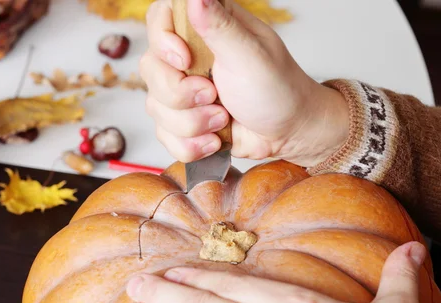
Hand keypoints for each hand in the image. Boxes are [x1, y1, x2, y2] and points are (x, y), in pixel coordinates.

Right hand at [141, 0, 349, 166]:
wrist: (289, 133)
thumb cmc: (279, 90)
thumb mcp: (251, 55)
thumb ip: (220, 25)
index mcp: (206, 29)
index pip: (159, 19)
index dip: (163, 42)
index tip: (186, 61)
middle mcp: (190, 57)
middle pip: (151, 69)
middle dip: (182, 95)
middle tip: (215, 96)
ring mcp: (184, 91)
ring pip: (156, 108)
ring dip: (192, 123)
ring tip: (224, 120)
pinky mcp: (184, 121)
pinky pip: (165, 136)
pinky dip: (191, 145)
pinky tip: (215, 139)